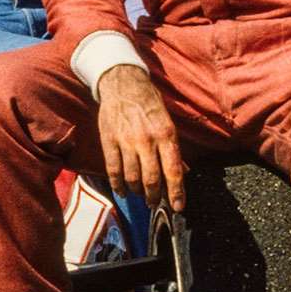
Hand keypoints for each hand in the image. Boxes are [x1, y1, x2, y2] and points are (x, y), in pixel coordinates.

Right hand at [94, 64, 184, 211]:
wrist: (123, 84)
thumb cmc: (149, 104)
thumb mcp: (168, 122)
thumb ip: (173, 149)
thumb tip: (181, 173)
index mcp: (166, 135)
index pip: (173, 171)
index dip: (176, 193)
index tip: (178, 207)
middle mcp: (147, 140)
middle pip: (152, 179)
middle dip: (155, 197)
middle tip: (155, 204)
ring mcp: (126, 141)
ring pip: (132, 177)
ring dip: (138, 192)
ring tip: (141, 196)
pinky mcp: (109, 141)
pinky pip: (113, 170)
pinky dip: (118, 185)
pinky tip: (122, 191)